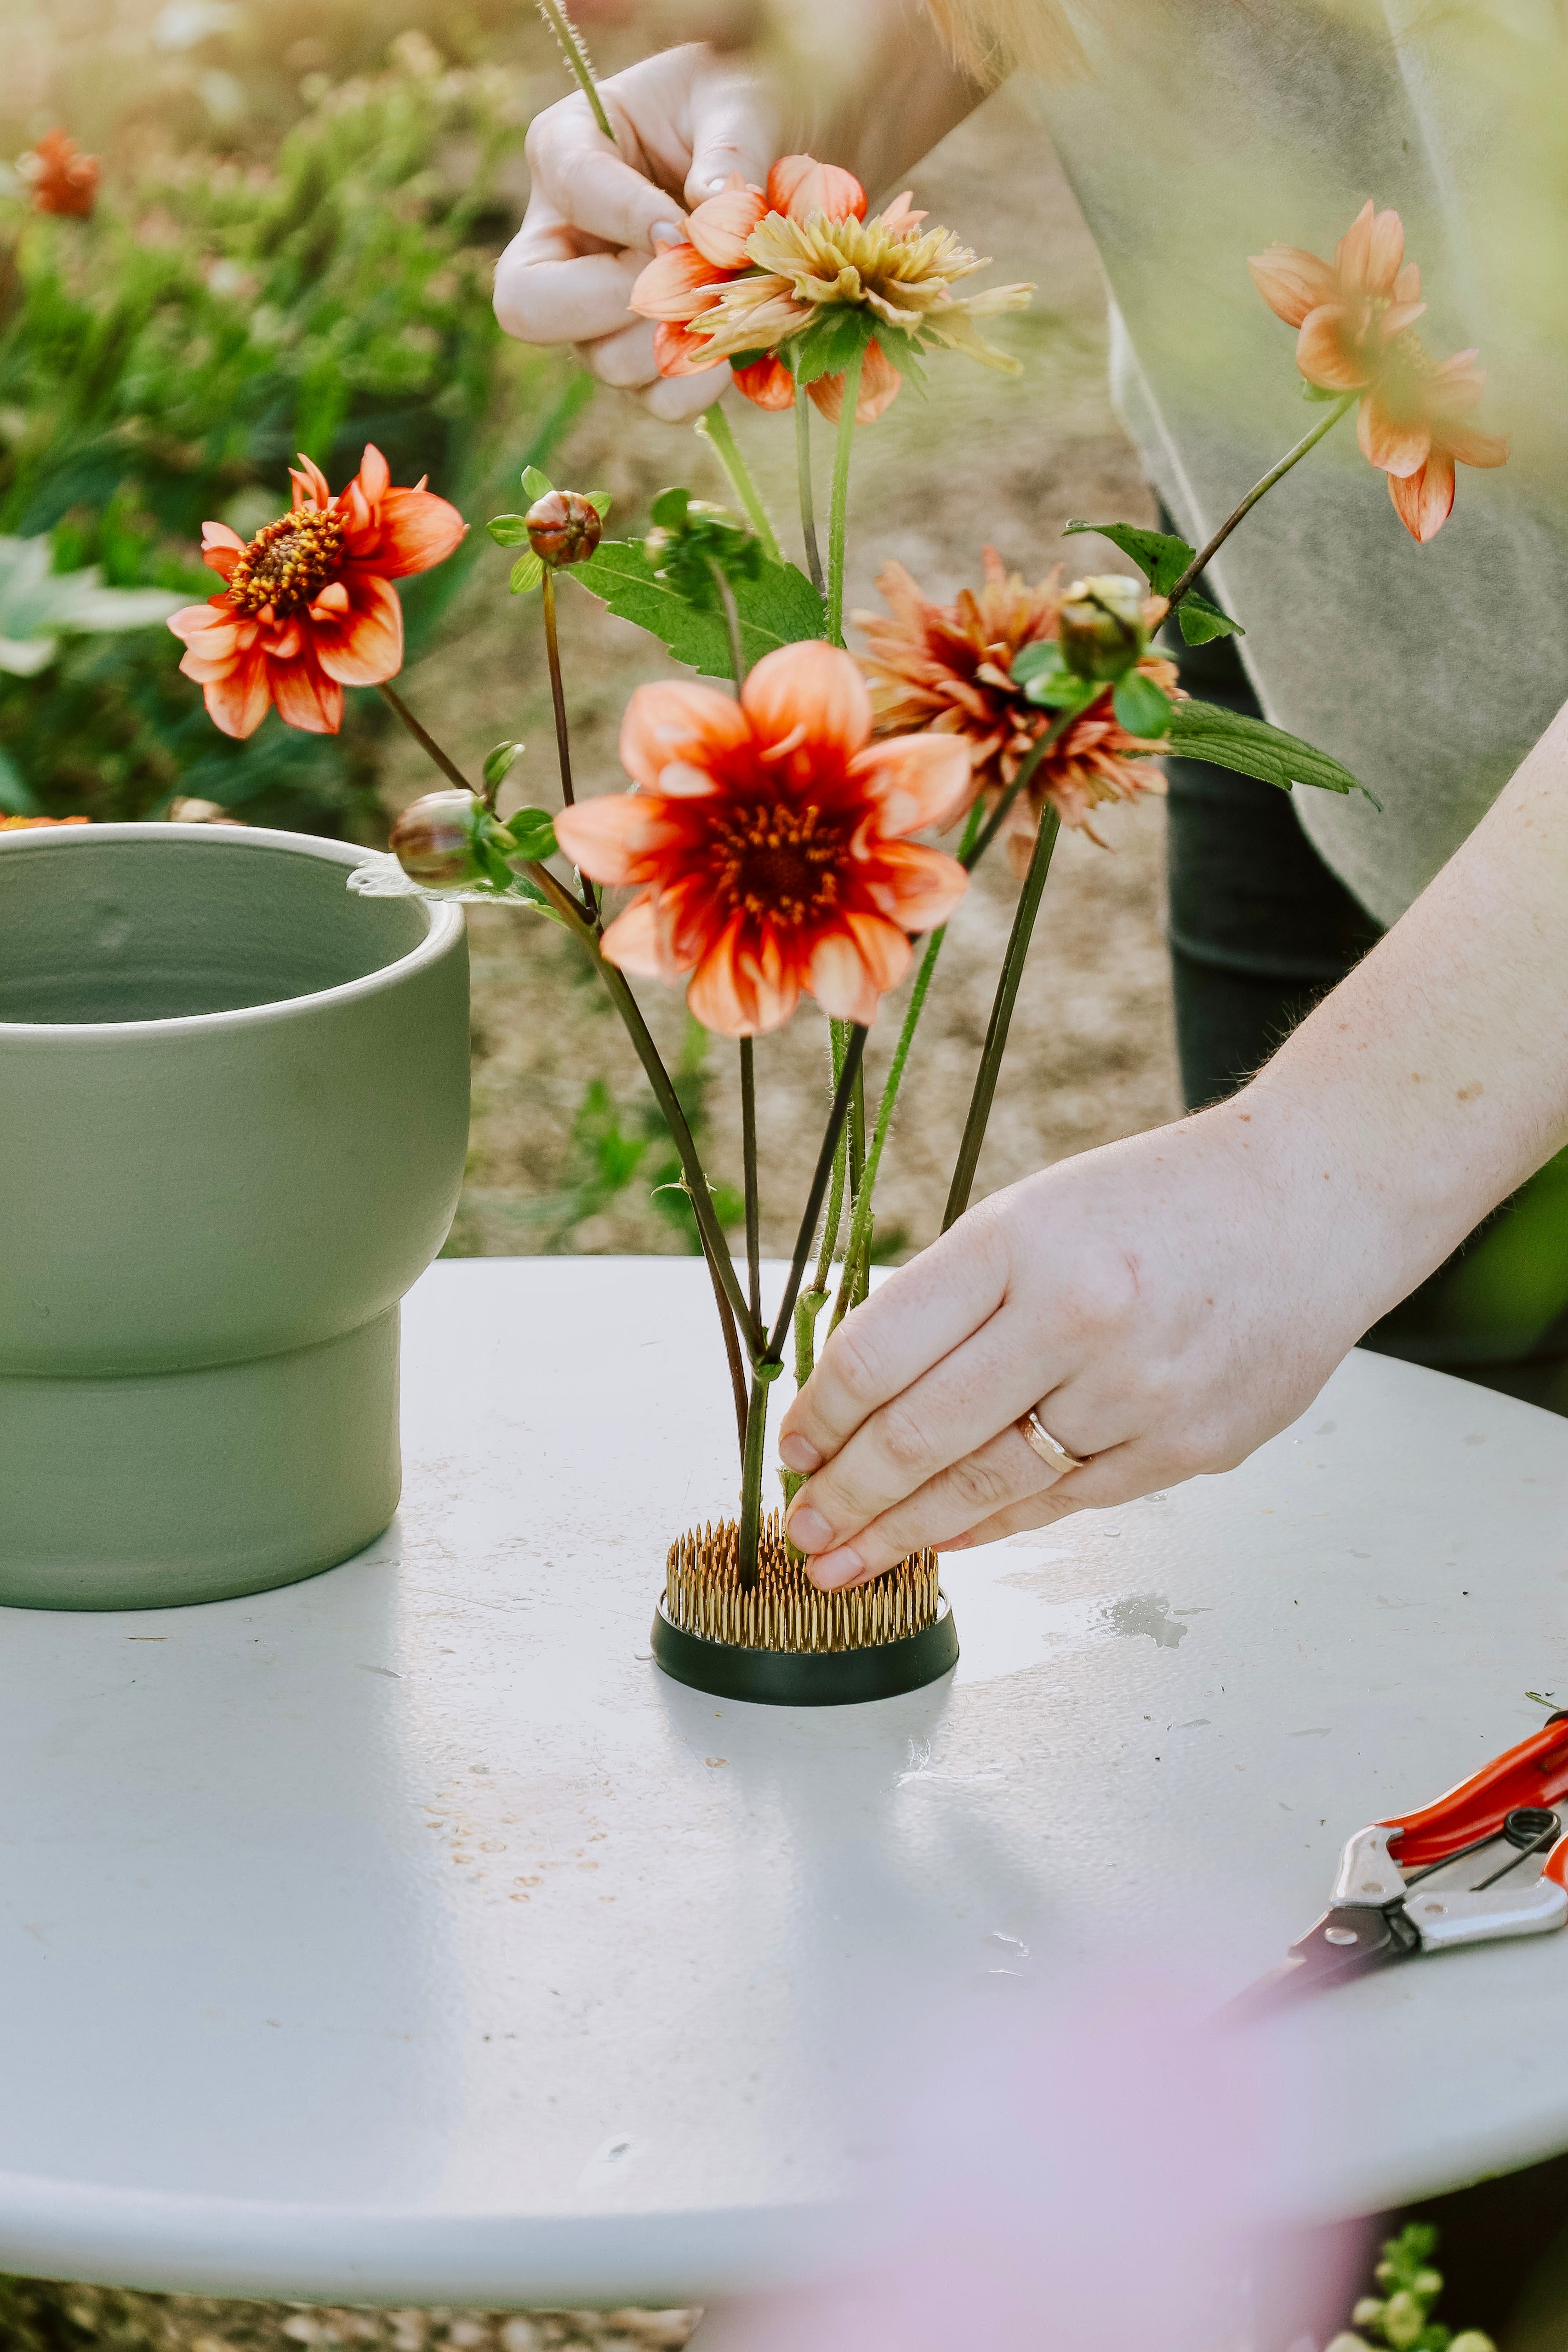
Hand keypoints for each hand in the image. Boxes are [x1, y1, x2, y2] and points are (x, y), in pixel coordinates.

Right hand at [492, 25, 981, 415]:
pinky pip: (659, 401)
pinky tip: (739, 338)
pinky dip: (704, 383)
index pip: (570, 191)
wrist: (790, 149)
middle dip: (615, 301)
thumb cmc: (750, 100)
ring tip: (732, 297)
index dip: (628, 217)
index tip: (689, 225)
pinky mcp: (649, 357)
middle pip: (530, 305)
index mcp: (566, 149)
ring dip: (676, 342)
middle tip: (687, 279)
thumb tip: (712, 220)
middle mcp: (565, 241)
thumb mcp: (743, 95)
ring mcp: (599, 313)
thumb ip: (729, 147)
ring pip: (605, 362)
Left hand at [777, 1098, 1402, 1583]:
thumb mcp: (1036, 1212)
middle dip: (845, 1496)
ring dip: (904, 1531)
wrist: (1315, 1202)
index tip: (790, 1448)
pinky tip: (946, 1540)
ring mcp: (1139, 1390)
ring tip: (848, 1559)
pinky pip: (1065, 1502)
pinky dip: (994, 1526)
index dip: (822, 1414)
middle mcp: (1077, 1316)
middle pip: (922, 1434)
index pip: (882, 1350)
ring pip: (989, 1485)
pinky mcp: (1190, 1446)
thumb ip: (951, 1298)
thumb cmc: (1159, 1203)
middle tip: (800, 1532)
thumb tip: (858, 1398)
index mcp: (1020, 1242)